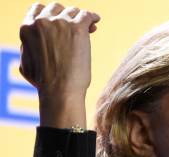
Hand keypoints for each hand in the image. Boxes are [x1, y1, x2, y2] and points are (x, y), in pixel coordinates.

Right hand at [19, 3, 100, 127]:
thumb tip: (30, 45)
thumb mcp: (26, 64)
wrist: (59, 90)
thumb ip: (28, 49)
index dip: (50, 15)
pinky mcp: (77, 28)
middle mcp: (42, 21)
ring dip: (80, 18)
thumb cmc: (44, 84)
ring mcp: (60, 23)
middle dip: (66, 15)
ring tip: (89, 28)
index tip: (60, 21)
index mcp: (27, 28)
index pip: (38, 9)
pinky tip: (96, 20)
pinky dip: (92, 17)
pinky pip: (87, 15)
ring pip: (73, 12)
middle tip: (75, 25)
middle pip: (56, 8)